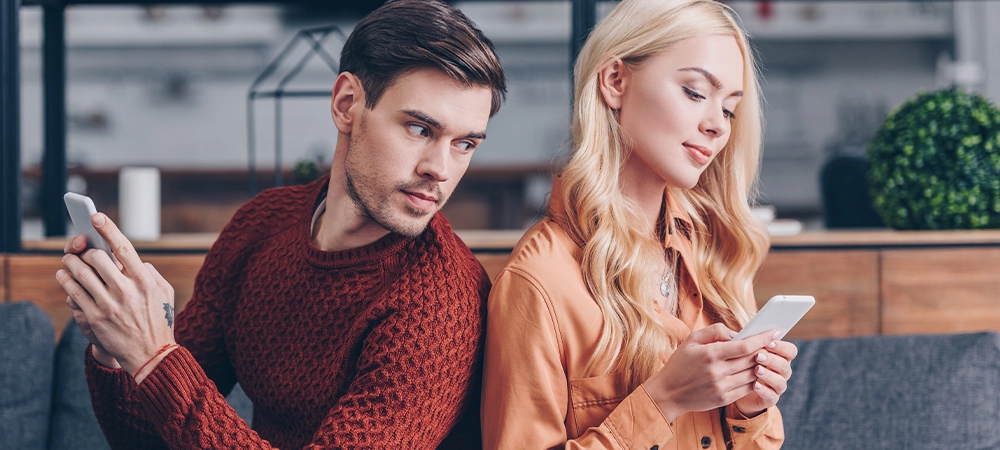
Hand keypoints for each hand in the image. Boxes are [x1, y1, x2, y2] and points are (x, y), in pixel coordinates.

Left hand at [55, 213, 176, 378]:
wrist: (152, 354)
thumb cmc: (159, 320)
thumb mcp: (164, 293)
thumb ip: (150, 272)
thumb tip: (131, 259)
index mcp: (145, 281)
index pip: (123, 248)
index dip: (108, 229)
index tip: (95, 217)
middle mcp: (126, 290)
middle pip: (96, 258)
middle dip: (85, 250)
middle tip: (79, 248)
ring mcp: (109, 305)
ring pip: (80, 273)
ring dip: (71, 263)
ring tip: (68, 260)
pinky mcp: (95, 318)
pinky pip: (73, 292)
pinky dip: (65, 280)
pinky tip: (64, 276)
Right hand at [643, 323, 775, 422]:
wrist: (668, 392)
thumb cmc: (679, 363)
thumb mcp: (691, 340)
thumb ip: (714, 331)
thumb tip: (737, 333)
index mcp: (710, 354)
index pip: (745, 346)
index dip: (762, 338)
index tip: (773, 332)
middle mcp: (717, 371)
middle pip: (752, 359)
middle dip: (766, 350)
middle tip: (774, 343)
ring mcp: (722, 387)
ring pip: (752, 374)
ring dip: (762, 365)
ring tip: (766, 357)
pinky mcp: (724, 398)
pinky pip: (747, 388)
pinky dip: (755, 379)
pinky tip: (755, 372)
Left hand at [733, 337, 796, 416]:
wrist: (736, 387)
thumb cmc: (740, 363)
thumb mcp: (741, 351)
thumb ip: (742, 342)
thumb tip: (734, 335)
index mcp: (779, 356)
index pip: (790, 350)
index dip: (782, 346)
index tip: (768, 342)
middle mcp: (781, 371)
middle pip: (785, 365)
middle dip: (772, 360)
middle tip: (758, 356)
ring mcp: (777, 386)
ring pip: (780, 382)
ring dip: (769, 375)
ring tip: (756, 370)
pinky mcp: (769, 399)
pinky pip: (771, 397)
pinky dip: (764, 391)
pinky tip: (755, 385)